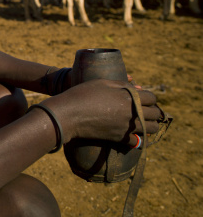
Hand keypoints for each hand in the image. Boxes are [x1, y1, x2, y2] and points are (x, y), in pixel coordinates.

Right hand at [44, 79, 161, 145]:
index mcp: (129, 96)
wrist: (69, 115)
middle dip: (153, 111)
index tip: (143, 98)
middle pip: (156, 114)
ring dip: (150, 125)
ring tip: (143, 122)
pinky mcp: (120, 138)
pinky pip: (138, 142)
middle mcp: (132, 113)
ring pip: (151, 129)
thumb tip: (139, 88)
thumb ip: (123, 84)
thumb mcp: (103, 83)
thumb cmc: (83, 94)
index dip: (148, 97)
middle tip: (146, 110)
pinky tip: (133, 134)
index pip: (152, 98)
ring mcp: (127, 127)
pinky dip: (138, 138)